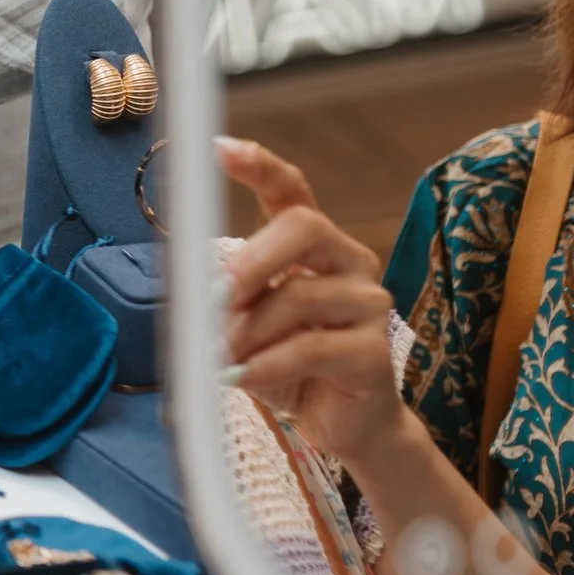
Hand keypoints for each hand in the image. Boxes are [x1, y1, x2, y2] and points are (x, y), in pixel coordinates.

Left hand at [218, 137, 417, 471]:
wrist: (342, 425)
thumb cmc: (288, 365)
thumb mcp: (245, 325)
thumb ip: (227, 298)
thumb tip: (198, 287)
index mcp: (313, 246)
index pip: (292, 191)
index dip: (260, 166)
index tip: (219, 150)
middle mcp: (348, 261)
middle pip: (304, 227)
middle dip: (251, 259)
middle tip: (216, 295)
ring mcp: (368, 304)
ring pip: (299, 296)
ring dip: (247, 330)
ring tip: (220, 356)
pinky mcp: (375, 352)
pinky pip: (311, 349)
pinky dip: (265, 365)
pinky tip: (240, 377)